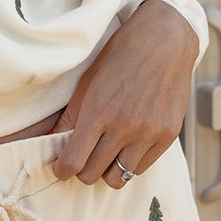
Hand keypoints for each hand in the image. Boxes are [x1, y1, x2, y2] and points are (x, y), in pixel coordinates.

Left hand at [51, 0, 198, 189]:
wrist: (165, 42)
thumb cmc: (122, 56)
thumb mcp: (89, 80)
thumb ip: (72, 115)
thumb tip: (53, 140)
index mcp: (99, 111)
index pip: (74, 161)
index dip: (62, 169)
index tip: (61, 168)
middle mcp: (124, 127)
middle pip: (93, 174)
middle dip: (82, 170)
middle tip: (82, 157)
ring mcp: (148, 134)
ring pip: (118, 178)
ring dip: (106, 170)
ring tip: (105, 153)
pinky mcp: (167, 136)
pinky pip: (141, 168)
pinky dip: (129, 162)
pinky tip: (126, 145)